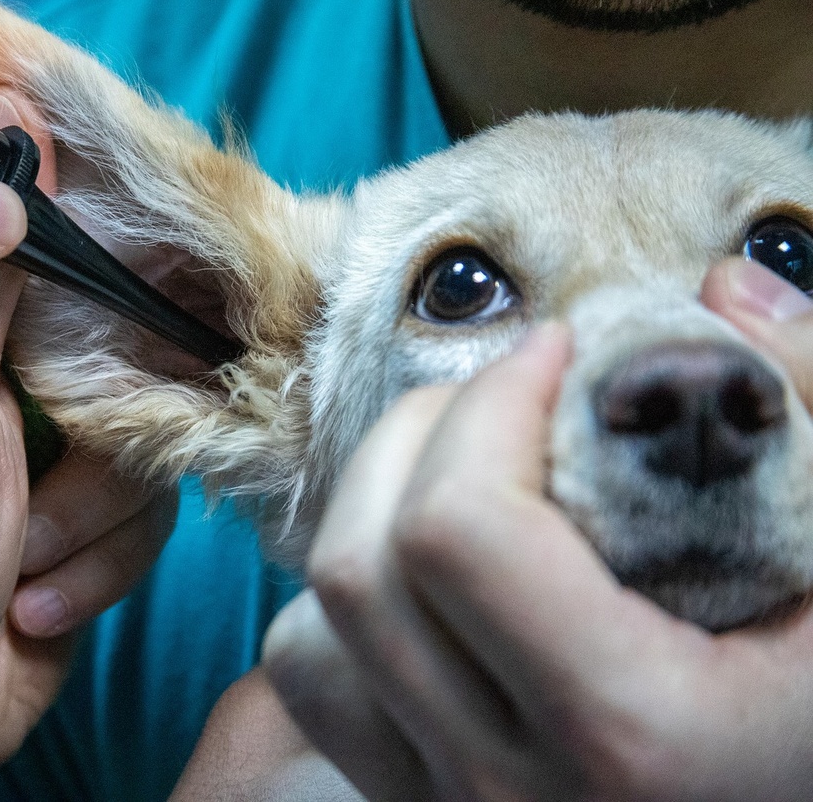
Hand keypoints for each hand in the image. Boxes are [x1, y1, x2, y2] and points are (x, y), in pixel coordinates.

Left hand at [0, 89, 172, 800]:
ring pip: (147, 449)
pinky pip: (149, 520)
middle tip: (39, 484)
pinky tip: (30, 605)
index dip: (105, 277)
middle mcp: (18, 400)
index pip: (60, 277)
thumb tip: (5, 151)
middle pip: (125, 366)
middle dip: (95, 445)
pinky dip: (93, 570)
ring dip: (85, 525)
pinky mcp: (95, 530)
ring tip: (16, 566)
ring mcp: (59, 468)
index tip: (144, 283)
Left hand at [264, 296, 812, 801]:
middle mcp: (508, 787)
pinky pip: (316, 687)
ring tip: (467, 473)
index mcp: (631, 731)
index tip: (558, 355)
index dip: (491, 403)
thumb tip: (725, 287)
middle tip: (508, 397)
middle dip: (420, 433)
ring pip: (313, 630)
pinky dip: (348, 606)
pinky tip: (434, 577)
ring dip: (371, 515)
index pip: (458, 531)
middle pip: (361, 563)